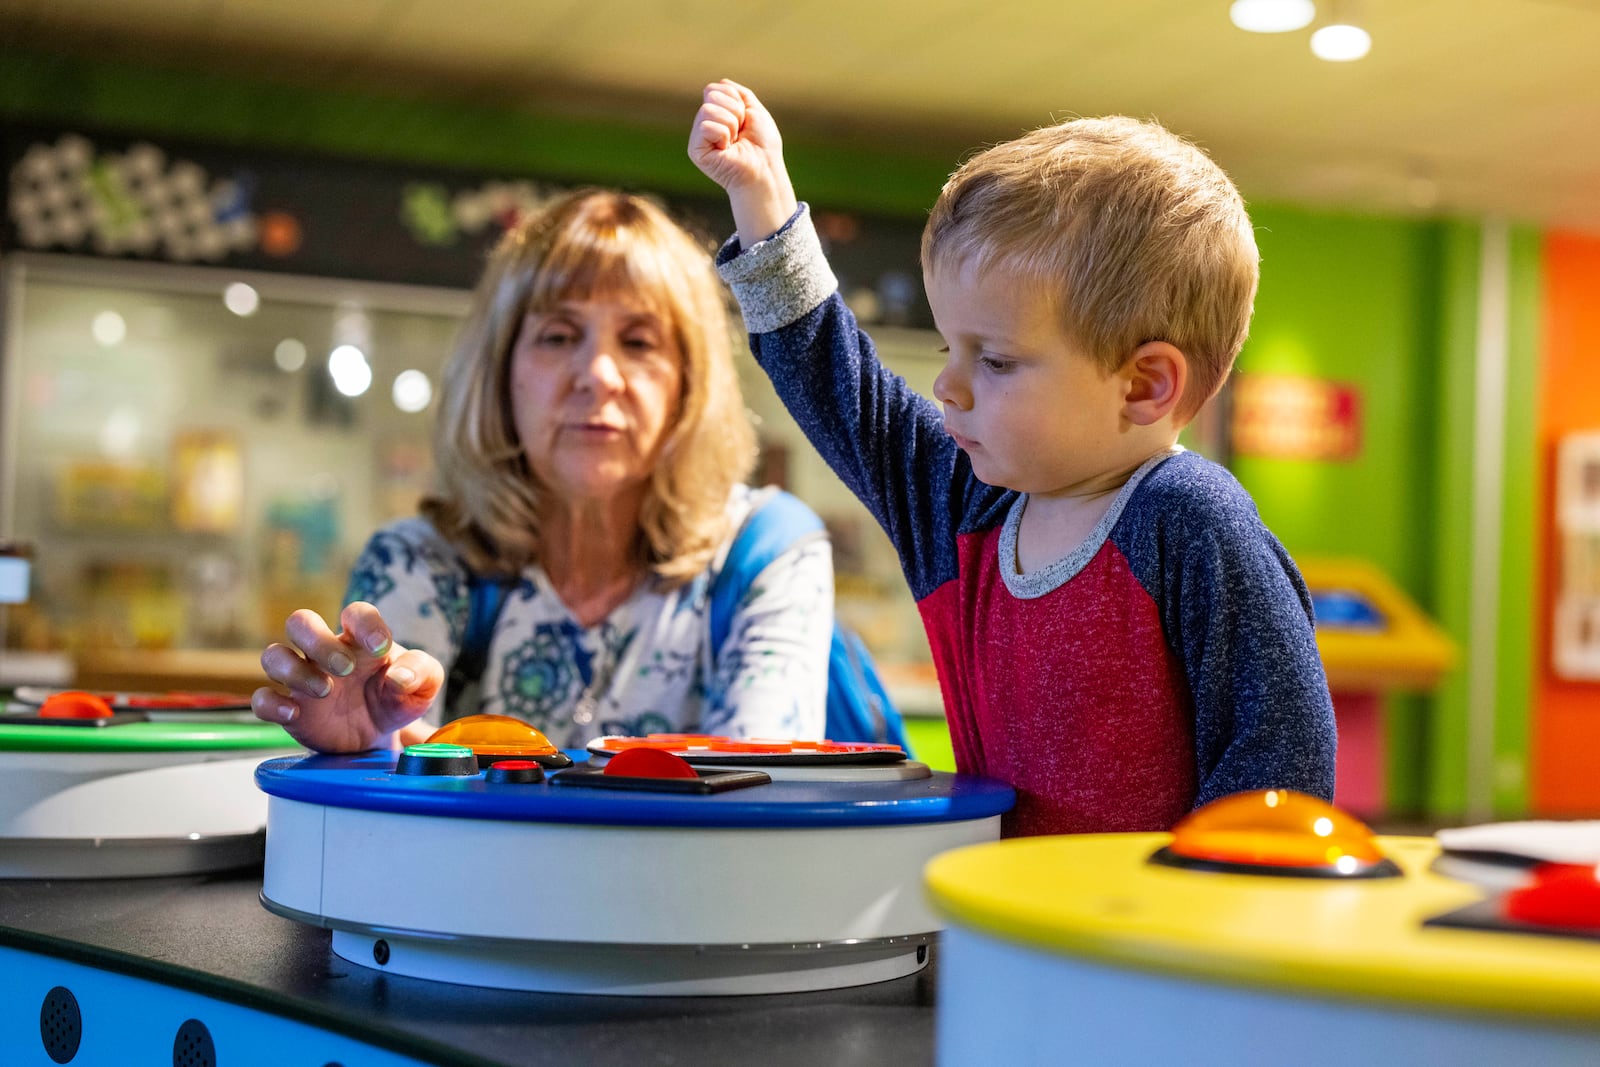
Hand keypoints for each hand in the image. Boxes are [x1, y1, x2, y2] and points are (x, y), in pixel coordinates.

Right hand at [253, 602, 442, 752]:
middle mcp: (326, 652)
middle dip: (318, 641)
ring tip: (325, 690)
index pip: (356, 613)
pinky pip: (262, 698)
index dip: (366, 623)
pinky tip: (294, 713)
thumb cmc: (398, 698)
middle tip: (345, 668)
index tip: (380, 646)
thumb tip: (400, 676)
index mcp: (360, 640)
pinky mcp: (289, 709)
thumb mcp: (423, 686)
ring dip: (294, 670)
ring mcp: (303, 679)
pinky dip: (271, 703)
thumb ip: (422, 672)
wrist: (379, 737)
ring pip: (273, 655)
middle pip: (300, 622)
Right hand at [689, 79, 798, 249]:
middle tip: (740, 133)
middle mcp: (704, 124)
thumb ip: (740, 94)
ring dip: (730, 124)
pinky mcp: (695, 150)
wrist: (765, 168)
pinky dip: (723, 135)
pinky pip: (705, 126)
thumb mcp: (755, 111)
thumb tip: (721, 83)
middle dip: (734, 111)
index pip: (714, 88)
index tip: (745, 121)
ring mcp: (698, 137)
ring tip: (734, 142)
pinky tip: (726, 149)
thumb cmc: (763, 144)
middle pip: (711, 95)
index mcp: (717, 114)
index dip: (736, 101)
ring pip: (708, 109)